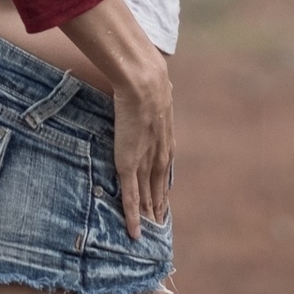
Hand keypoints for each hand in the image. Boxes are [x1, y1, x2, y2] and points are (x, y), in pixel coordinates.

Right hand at [55, 0, 172, 240]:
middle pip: (160, 180)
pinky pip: (132, 195)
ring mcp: (145, 155)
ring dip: (150, 213)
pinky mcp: (130, 162)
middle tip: (162, 221)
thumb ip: (135, 78)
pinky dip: (134, 214)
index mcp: (163, 126)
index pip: (164, 158)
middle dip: (160, 200)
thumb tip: (129, 62)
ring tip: (152, 232)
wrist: (141, 74)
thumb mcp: (141, 76)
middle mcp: (159, 145)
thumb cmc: (136, 68)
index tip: (164, 189)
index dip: (163, 176)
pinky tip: (136, 232)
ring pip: (149, 192)